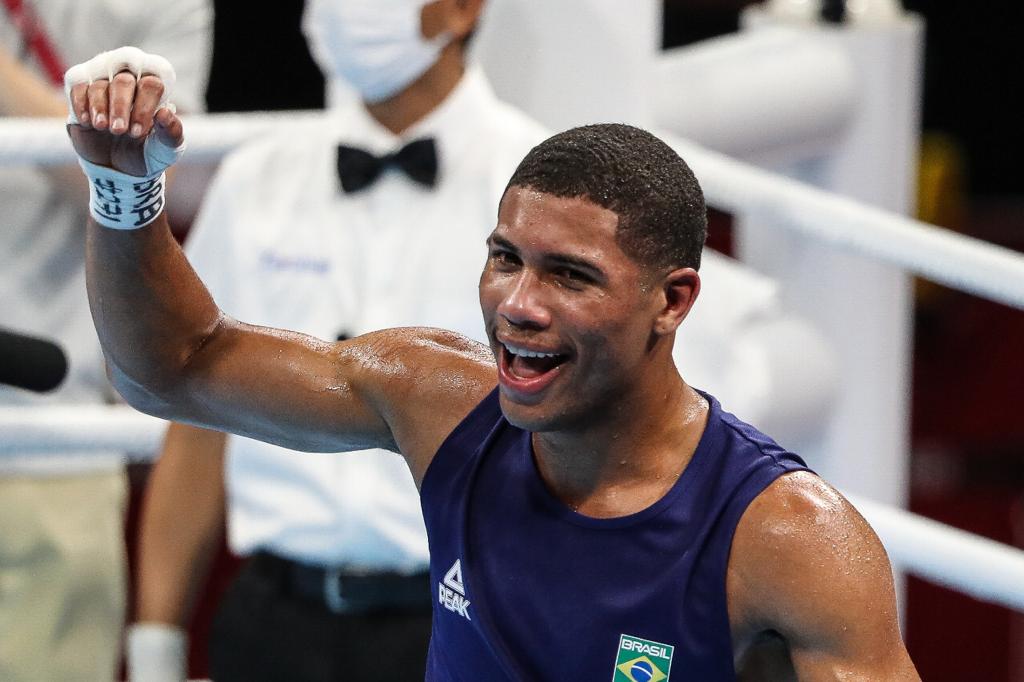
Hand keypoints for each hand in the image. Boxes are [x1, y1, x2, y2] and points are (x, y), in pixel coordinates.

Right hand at [65, 48, 183, 176]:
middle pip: (124, 81)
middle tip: (119, 131)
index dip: (144, 105)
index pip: (152, 83)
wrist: (119, 168)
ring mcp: (105, 86)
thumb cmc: (147, 152)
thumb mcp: (165, 148)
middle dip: (120, 106)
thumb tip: (164, 113)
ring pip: (99, 84)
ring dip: (100, 107)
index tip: (139, 131)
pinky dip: (82, 104)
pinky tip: (88, 122)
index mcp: (154, 92)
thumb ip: (172, 132)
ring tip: (102, 127)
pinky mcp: (82, 93)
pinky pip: (78, 87)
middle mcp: (130, 83)